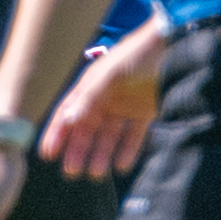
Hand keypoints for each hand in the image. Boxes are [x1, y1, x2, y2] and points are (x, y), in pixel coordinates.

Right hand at [40, 24, 170, 177]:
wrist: (172, 46)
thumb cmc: (136, 55)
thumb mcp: (110, 75)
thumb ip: (89, 98)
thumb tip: (69, 119)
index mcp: (91, 87)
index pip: (68, 114)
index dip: (57, 133)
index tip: (48, 154)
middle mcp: (105, 99)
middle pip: (86, 129)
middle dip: (78, 150)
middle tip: (71, 172)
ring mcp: (125, 106)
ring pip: (108, 136)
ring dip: (101, 154)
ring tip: (96, 173)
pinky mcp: (145, 112)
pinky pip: (133, 136)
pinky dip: (128, 150)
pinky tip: (122, 166)